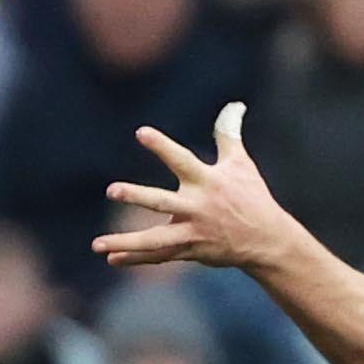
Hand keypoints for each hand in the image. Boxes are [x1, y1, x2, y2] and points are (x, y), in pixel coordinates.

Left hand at [94, 102, 288, 271]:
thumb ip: (228, 134)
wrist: (266, 240)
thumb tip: (234, 105)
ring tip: (97, 244)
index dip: (161, 146)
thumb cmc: (252, 197)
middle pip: (162, 202)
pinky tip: (111, 258)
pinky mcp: (190, 250)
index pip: (181, 160)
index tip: (140, 132)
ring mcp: (192, 232)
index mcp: (208, 182)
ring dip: (126, 242)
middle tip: (112, 190)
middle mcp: (197, 207)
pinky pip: (158, 255)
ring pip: (155, 239)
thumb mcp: (241, 163)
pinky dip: (135, 258)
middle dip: (137, 196)